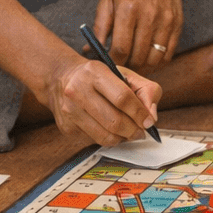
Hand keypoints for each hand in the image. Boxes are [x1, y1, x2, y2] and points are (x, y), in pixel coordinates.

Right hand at [45, 57, 161, 144]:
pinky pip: (94, 140)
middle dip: (133, 130)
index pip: (123, 97)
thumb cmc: (98, 77)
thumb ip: (146, 90)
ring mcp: (70, 110)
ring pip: (104, 135)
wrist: (61, 78)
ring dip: (123, 138)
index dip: (139, 113)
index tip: (148, 122)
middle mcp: (78, 90)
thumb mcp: (124, 74)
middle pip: (114, 121)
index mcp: (95, 72)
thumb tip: (151, 117)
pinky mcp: (66, 127)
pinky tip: (111, 130)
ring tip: (129, 132)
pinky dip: (108, 139)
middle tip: (141, 131)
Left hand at [93, 0, 185, 71]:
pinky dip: (158, 61)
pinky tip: (147, 57)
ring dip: (142, 67)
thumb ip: (99, 25)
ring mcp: (166, 20)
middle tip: (119, 67)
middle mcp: (149, 16)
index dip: (112, 62)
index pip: (120, 49)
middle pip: (138, 57)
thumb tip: (90, 51)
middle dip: (126, 67)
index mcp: (128, 8)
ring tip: (133, 64)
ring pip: (155, 59)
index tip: (107, 64)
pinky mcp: (177, 23)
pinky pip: (169, 53)